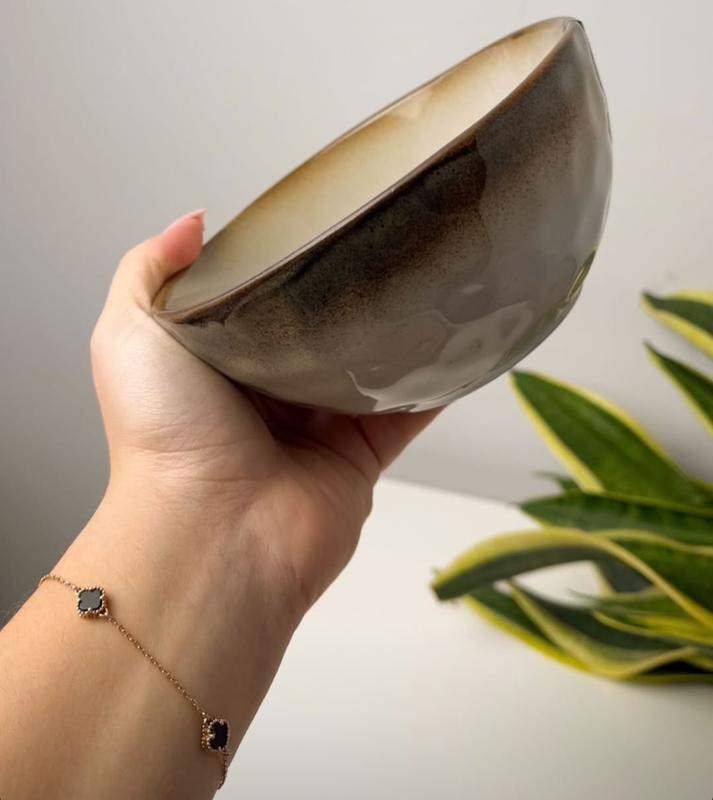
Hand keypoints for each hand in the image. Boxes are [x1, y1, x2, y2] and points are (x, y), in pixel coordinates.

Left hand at [90, 209, 439, 613]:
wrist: (215, 532)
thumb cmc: (167, 432)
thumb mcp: (129, 334)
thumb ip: (150, 270)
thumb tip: (196, 221)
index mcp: (218, 362)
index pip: (258, 298)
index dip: (284, 261)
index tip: (318, 215)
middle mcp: (269, 393)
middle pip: (319, 330)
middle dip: (347, 291)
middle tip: (384, 236)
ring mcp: (319, 427)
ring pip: (368, 366)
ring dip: (397, 329)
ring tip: (430, 272)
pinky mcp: (361, 457)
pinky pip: (408, 410)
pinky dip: (436, 380)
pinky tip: (461, 336)